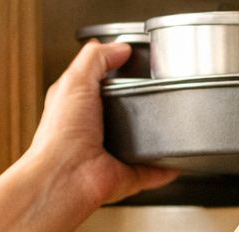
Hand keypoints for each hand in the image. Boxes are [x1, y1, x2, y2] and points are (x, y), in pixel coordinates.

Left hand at [28, 42, 178, 208]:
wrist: (66, 176)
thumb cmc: (61, 134)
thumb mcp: (75, 81)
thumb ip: (96, 59)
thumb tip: (120, 48)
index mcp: (79, 106)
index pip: (98, 83)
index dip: (113, 71)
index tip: (132, 60)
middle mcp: (95, 131)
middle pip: (123, 112)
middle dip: (139, 104)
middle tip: (157, 90)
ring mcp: (113, 154)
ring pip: (139, 141)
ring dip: (154, 135)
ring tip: (171, 122)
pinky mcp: (128, 175)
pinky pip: (153, 171)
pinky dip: (166, 168)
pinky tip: (178, 160)